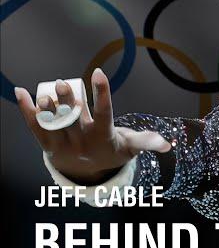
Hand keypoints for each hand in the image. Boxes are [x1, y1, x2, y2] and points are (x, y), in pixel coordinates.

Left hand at [14, 68, 170, 184]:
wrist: (89, 175)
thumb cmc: (113, 153)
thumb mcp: (130, 148)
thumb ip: (147, 142)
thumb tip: (167, 144)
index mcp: (103, 138)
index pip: (103, 114)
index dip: (101, 93)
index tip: (98, 72)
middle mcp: (82, 142)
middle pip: (74, 119)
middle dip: (68, 101)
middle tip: (64, 83)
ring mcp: (63, 144)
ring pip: (54, 123)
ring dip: (49, 107)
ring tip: (47, 92)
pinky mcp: (47, 145)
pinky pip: (35, 127)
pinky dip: (27, 109)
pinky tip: (21, 92)